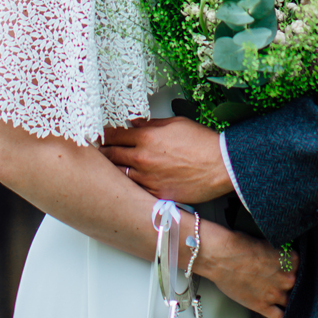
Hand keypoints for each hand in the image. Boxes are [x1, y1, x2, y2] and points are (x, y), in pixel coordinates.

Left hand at [100, 117, 230, 202]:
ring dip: (113, 169)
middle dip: (103, 152)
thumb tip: (134, 123)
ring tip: (107, 168)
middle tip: (98, 150)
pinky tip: (126, 183)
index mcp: (146, 138)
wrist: (220, 165)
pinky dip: (129, 185)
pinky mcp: (156, 195)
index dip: (104, 134)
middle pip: (111, 155)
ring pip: (119, 175)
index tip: (99, 134)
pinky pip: (135, 190)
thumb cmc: (201, 143)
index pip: (114, 135)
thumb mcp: (174, 123)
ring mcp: (148, 179)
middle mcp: (143, 159)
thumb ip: (150, 124)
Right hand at [198, 221, 297, 317]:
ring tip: (281, 294)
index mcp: (289, 260)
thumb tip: (282, 255)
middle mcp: (286, 278)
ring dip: (288, 298)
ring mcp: (275, 294)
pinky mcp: (263, 306)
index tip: (289, 266)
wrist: (220, 256)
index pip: (301, 265)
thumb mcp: (265, 242)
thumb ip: (278, 252)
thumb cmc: (239, 244)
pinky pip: (280, 317)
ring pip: (291, 300)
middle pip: (297, 283)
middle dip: (290, 281)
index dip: (293, 265)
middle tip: (281, 278)